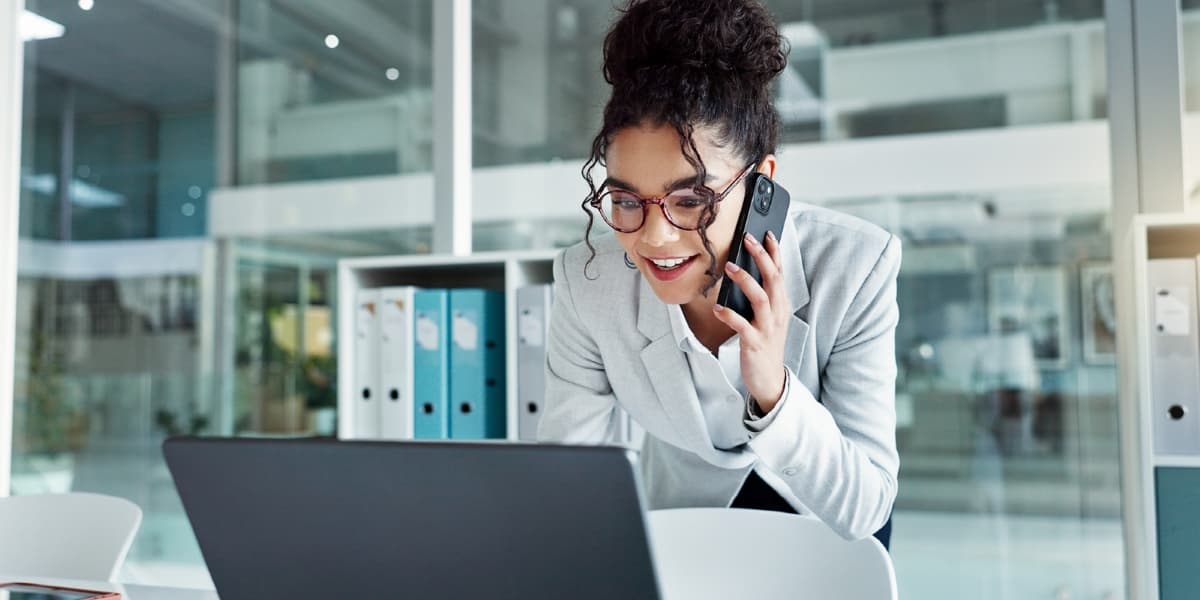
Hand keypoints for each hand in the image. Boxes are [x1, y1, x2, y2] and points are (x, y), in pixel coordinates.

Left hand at [712, 231, 789, 412]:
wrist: (770, 378)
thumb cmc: (765, 344)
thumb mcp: (768, 317)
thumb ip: (760, 296)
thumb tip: (744, 272)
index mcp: (780, 305)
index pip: (780, 273)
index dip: (775, 252)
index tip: (767, 233)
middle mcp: (777, 314)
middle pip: (773, 280)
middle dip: (761, 257)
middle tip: (747, 239)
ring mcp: (767, 329)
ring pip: (760, 299)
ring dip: (745, 281)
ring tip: (729, 267)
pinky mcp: (754, 344)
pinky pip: (742, 327)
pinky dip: (730, 316)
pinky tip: (718, 308)